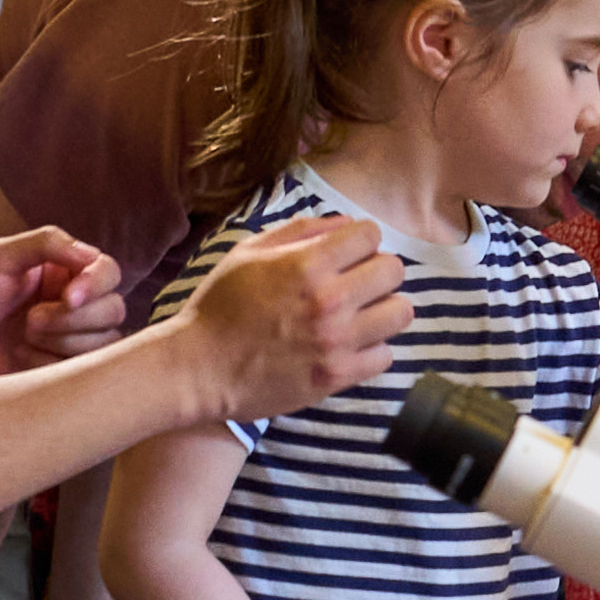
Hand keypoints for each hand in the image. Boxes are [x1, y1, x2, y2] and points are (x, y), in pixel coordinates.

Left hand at [0, 225, 124, 382]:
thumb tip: (91, 254)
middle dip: (73, 319)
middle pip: (113, 309)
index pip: (107, 272)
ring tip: (23, 337)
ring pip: (105, 343)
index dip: (97, 285)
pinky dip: (52, 363)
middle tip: (30, 321)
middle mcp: (70, 303)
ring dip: (64, 341)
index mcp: (59, 271)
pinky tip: (21, 357)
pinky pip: (84, 371)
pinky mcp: (59, 370)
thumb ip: (46, 244)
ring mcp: (66, 339)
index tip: (70, 297)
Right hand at [163, 212, 405, 422]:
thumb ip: (300, 231)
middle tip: (358, 284)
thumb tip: (345, 223)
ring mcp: (337, 341)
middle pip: (394, 271)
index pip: (371, 234)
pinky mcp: (337, 376)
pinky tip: (350, 346)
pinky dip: (372, 350)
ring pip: (400, 313)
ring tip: (361, 316)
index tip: (350, 254)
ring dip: (383, 310)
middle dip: (378, 272)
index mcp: (306, 263)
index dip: (362, 241)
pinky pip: (386, 355)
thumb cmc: (221, 306)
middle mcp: (329, 300)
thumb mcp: (249, 252)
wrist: (200, 368)